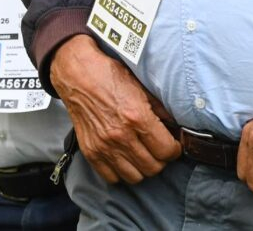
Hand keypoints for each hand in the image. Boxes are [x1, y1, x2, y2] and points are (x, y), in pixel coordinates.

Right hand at [49, 35, 180, 184]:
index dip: (174, 150)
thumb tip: (175, 128)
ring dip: (142, 168)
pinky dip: (121, 172)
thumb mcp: (141, 88)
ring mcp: (104, 147)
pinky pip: (112, 178)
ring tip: (142, 155)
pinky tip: (124, 159)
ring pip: (135, 178)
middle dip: (161, 160)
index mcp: (137, 117)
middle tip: (158, 149)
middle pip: (153, 168)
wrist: (76, 75)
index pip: (166, 150)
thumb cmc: (109, 76)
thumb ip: (160, 111)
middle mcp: (121, 136)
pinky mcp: (90, 153)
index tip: (173, 145)